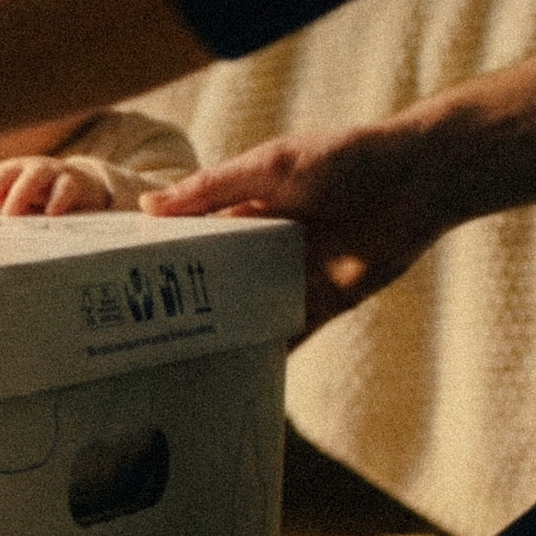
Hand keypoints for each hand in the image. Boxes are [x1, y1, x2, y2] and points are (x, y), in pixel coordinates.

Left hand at [0, 156, 108, 214]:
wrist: (83, 186)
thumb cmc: (40, 198)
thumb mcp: (15, 204)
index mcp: (5, 173)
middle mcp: (24, 168)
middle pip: (2, 175)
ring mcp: (50, 172)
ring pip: (33, 177)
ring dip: (19, 195)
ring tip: (9, 215)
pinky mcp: (74, 181)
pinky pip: (65, 187)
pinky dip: (58, 199)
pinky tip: (51, 214)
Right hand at [143, 120, 449, 331]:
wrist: (419, 181)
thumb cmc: (346, 158)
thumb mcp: (271, 166)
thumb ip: (212, 189)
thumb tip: (147, 206)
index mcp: (244, 208)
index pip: (190, 236)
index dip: (157, 255)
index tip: (116, 278)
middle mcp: (262, 245)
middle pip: (212, 279)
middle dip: (179, 301)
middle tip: (132, 331)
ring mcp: (291, 276)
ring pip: (244, 311)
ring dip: (216, 332)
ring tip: (170, 361)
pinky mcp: (323, 302)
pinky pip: (288, 335)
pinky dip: (266, 355)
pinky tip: (235, 377)